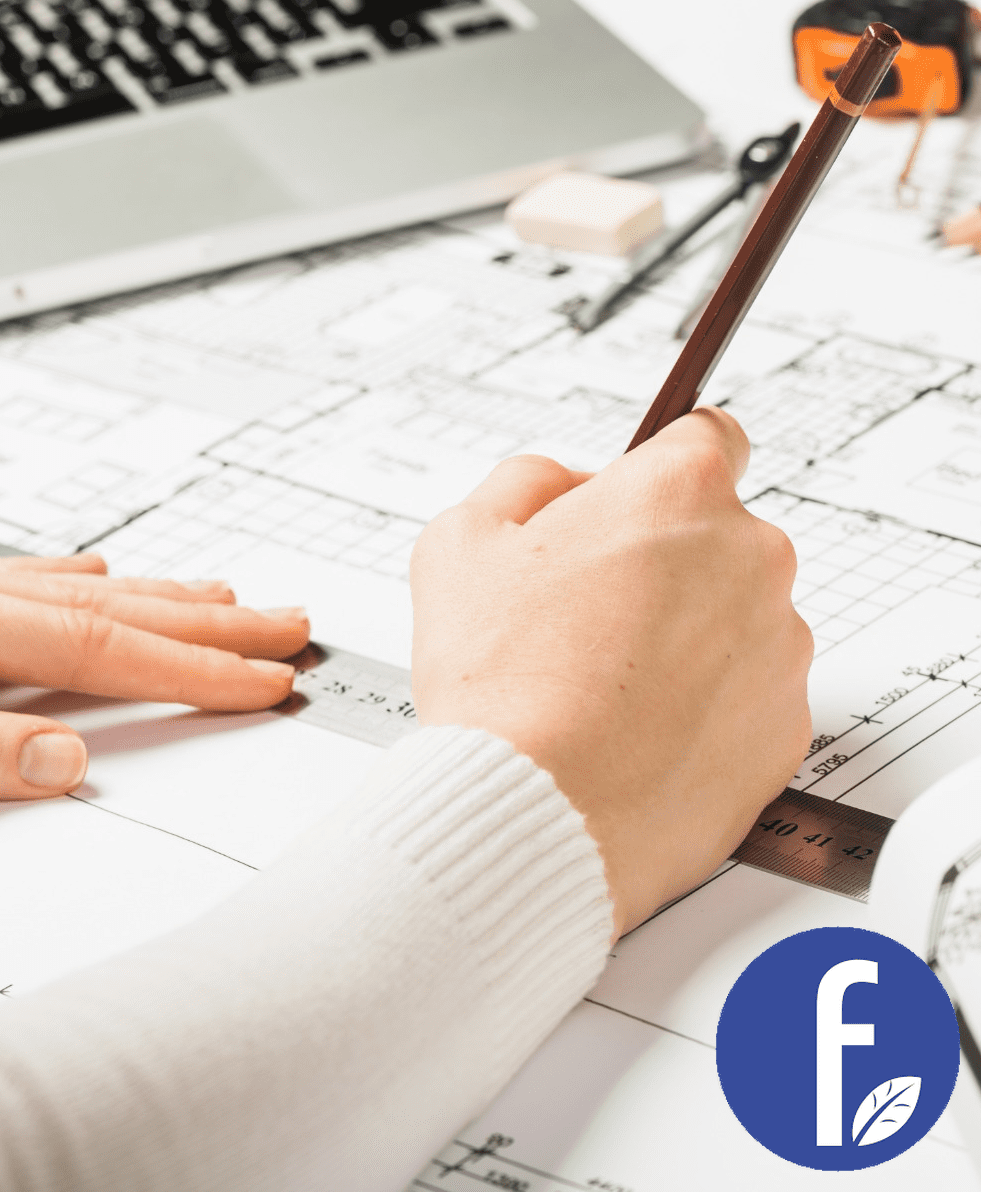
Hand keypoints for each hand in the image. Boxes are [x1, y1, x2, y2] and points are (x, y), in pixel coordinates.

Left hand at [0, 537, 307, 819]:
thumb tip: (61, 758)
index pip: (82, 644)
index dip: (183, 663)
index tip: (259, 674)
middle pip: (88, 599)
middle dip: (197, 614)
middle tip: (281, 619)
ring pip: (53, 585)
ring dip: (150, 595)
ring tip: (221, 595)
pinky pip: (6, 584)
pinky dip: (74, 590)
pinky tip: (95, 585)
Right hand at [410, 408, 812, 936]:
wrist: (537, 813)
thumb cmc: (499, 681)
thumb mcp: (463, 539)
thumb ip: (525, 481)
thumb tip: (566, 483)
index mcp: (678, 492)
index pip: (708, 436)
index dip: (659, 468)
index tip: (638, 497)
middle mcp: (751, 558)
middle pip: (715, 536)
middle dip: (661, 561)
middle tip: (585, 612)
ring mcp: (779, 648)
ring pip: (733, 618)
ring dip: (685, 635)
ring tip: (603, 685)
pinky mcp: (786, 729)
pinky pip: (747, 695)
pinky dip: (704, 705)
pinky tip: (636, 730)